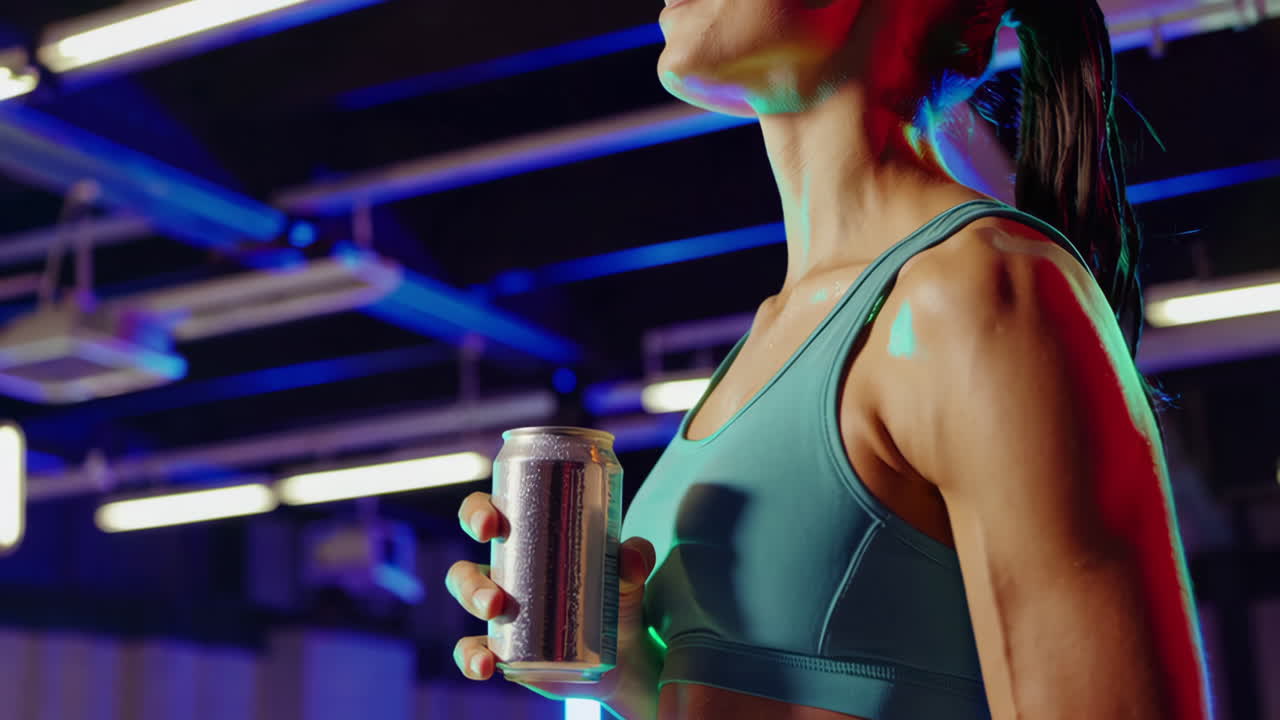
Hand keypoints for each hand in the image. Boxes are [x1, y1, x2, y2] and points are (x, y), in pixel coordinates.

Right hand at [446, 491, 659, 706]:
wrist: (624, 654)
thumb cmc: (616, 595)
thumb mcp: (627, 574)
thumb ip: (635, 558)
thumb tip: (632, 559)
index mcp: (524, 541)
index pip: (487, 516)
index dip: (476, 514)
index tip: (490, 522)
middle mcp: (504, 575)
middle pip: (465, 567)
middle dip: (468, 576)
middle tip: (494, 590)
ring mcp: (499, 614)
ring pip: (467, 605)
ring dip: (472, 605)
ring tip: (495, 611)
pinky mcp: (503, 649)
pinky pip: (472, 652)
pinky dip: (471, 658)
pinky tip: (484, 665)